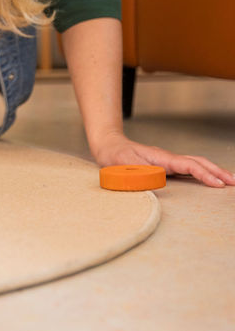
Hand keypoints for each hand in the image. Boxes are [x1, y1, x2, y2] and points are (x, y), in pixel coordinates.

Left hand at [92, 131, 234, 187]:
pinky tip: (209, 179)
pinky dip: (202, 172)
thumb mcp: (123, 165)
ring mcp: (168, 161)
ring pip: (195, 164)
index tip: (217, 183)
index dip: (203, 174)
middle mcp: (167, 158)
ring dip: (213, 171)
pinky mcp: (166, 166)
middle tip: (234, 182)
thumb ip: (139, 173)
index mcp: (160, 158)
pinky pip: (189, 168)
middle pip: (197, 162)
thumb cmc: (115, 156)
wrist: (108, 146)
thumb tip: (157, 182)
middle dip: (217, 171)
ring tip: (229, 181)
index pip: (187, 165)